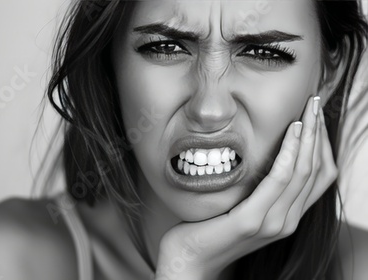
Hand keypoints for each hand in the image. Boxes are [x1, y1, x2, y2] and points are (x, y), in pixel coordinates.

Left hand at [154, 96, 337, 279]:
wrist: (188, 261)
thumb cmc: (209, 230)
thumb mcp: (241, 207)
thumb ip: (258, 191)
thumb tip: (263, 159)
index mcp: (286, 217)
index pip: (318, 177)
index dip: (321, 145)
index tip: (314, 117)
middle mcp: (286, 221)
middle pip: (315, 171)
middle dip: (317, 133)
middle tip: (314, 103)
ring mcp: (271, 223)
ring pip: (301, 171)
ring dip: (308, 137)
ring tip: (306, 110)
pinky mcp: (250, 221)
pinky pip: (278, 181)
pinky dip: (289, 153)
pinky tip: (291, 133)